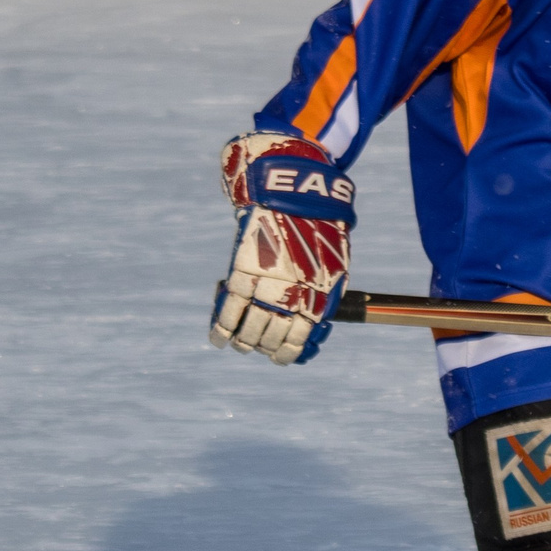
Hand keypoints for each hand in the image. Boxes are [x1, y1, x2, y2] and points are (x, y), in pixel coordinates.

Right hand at [211, 132, 355, 365]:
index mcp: (318, 295)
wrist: (295, 192)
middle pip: (272, 335)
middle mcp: (292, 293)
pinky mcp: (243, 268)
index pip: (299, 338)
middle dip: (263, 347)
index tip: (279, 358)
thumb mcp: (333, 264)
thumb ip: (321, 295)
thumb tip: (312, 325)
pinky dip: (221, 327)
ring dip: (243, 341)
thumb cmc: (319, 229)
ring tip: (240, 345)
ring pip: (250, 326)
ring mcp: (267, 282)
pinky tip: (217, 339)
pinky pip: (230, 307)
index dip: (286, 353)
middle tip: (256, 349)